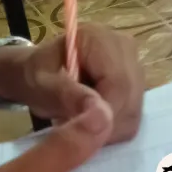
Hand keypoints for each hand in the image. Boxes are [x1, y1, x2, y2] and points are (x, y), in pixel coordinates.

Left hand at [0, 23, 143, 142]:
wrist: (39, 74)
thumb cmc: (35, 76)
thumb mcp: (40, 85)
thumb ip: (65, 95)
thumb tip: (99, 112)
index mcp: (98, 38)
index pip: (118, 83)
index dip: (106, 114)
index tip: (84, 133)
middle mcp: (123, 46)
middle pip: (130, 96)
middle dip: (107, 123)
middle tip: (79, 134)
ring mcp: (133, 63)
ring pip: (134, 108)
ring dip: (110, 127)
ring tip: (82, 125)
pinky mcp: (136, 81)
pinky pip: (134, 113)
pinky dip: (114, 126)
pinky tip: (92, 122)